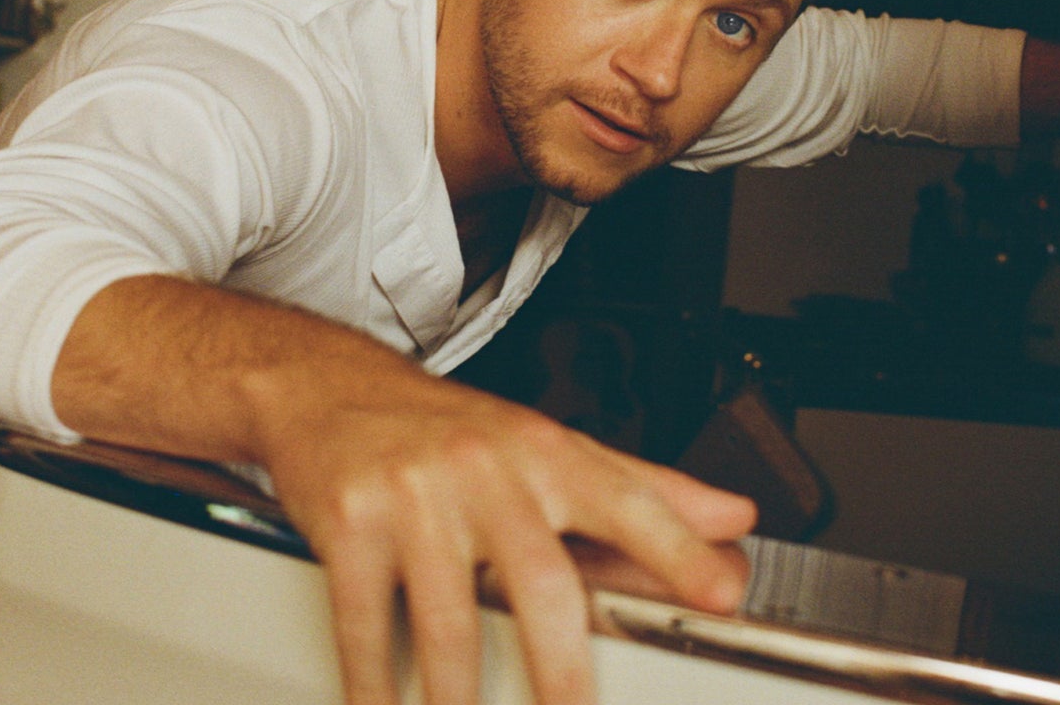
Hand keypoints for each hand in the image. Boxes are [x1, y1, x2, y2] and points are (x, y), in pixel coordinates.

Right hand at [256, 366, 756, 704]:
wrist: (327, 386)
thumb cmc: (449, 429)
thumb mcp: (551, 446)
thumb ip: (645, 488)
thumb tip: (733, 519)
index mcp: (544, 454)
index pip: (625, 502)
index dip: (678, 549)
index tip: (720, 593)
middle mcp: (485, 470)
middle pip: (540, 579)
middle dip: (562, 665)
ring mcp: (415, 496)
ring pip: (449, 617)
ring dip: (460, 696)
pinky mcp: (349, 521)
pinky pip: (366, 618)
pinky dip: (372, 679)